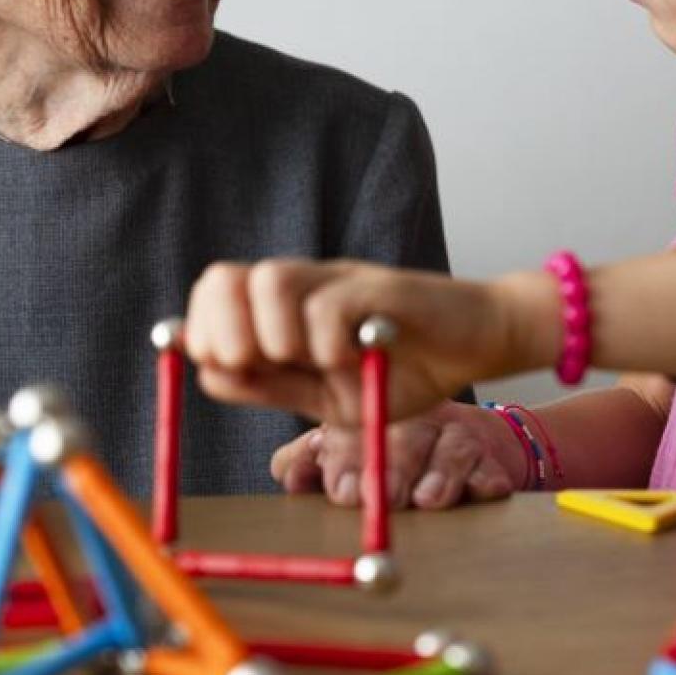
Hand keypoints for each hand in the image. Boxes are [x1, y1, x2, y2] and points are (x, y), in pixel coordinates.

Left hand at [185, 259, 552, 424]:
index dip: (199, 329)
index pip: (214, 293)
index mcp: (283, 309)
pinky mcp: (379, 286)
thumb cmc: (403, 371)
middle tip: (255, 365)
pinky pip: (329, 304)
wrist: (476, 346)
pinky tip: (351, 358)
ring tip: (306, 362)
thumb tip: (206, 371)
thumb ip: (268, 385)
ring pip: (269, 281)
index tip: (221, 365)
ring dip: (273, 335)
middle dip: (221, 330)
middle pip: (225, 278)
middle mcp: (303, 285)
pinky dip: (327, 342)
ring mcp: (340, 279)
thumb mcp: (324, 397)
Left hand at [270, 403, 528, 509]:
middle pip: (404, 437)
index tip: (339, 490)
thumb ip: (313, 462)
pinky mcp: (493, 458)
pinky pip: (493, 467)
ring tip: (429, 499)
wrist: (478, 442)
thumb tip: (287, 476)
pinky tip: (484, 490)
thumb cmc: (402, 448)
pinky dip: (488, 480)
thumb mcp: (353, 449)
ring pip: (450, 450)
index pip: (358, 430)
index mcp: (377, 413)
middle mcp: (417, 420)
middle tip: (384, 496)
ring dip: (440, 476)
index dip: (346, 459)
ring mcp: (458, 436)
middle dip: (391, 468)